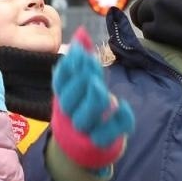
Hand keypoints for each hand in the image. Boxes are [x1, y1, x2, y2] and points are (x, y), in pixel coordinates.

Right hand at [50, 28, 134, 170]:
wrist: (82, 149)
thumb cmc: (81, 108)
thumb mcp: (79, 84)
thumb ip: (81, 59)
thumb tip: (81, 31)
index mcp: (63, 99)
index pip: (60, 82)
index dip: (69, 67)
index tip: (80, 52)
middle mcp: (70, 116)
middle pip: (68, 100)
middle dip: (79, 81)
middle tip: (91, 64)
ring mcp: (85, 131)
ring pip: (85, 118)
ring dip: (92, 100)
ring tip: (100, 85)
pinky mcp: (101, 143)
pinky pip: (107, 134)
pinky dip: (116, 119)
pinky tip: (121, 104)